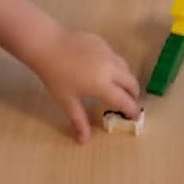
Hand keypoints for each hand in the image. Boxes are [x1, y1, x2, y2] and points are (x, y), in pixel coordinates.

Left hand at [28, 28, 140, 142]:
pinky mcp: (103, 42)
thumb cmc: (56, 76)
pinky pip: (115, 56)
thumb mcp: (67, 101)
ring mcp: (108, 53)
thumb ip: (79, 120)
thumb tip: (84, 141)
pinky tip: (103, 69)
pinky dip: (115, 66)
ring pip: (125, 67)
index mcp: (103, 85)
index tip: (135, 117)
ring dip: (126, 79)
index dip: (132, 110)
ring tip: (118, 86)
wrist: (48, 46)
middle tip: (128, 101)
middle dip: (133, 94)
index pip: (124, 100)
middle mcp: (111, 68)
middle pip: (131, 82)